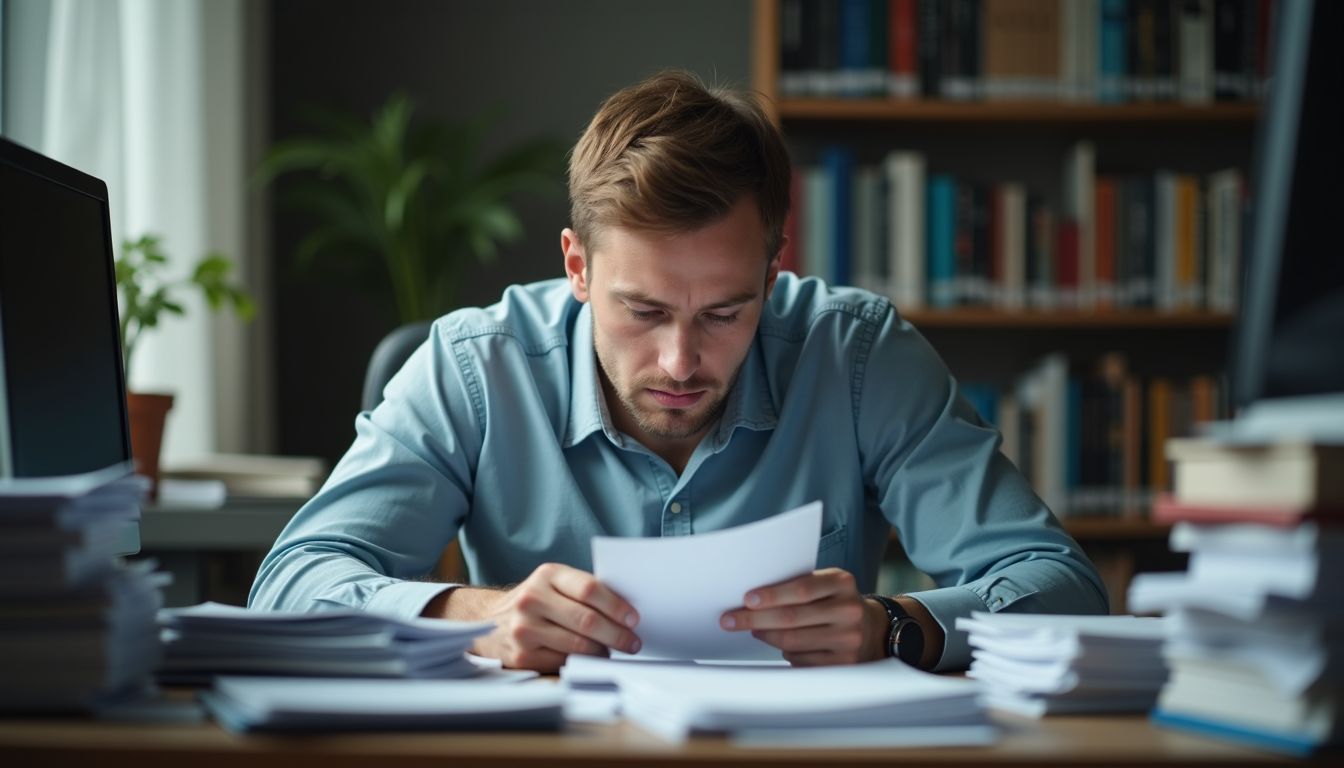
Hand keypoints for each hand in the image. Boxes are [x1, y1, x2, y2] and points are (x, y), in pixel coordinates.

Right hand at [424, 563, 640, 672]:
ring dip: (603, 651)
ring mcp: (525, 629)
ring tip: (615, 651)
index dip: (616, 605)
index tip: (634, 618)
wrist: (488, 621)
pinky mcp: (521, 656)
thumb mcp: (552, 583)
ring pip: (578, 645)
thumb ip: (582, 590)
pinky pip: (563, 662)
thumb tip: (625, 610)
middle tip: (634, 642)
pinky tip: (591, 659)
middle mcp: (532, 599)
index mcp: (546, 575)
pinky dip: (583, 662)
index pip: (589, 589)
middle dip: (617, 634)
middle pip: (587, 620)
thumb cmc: (535, 601)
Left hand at [719, 568, 886, 665]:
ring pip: (792, 641)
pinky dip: (785, 651)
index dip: (772, 594)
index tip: (747, 599)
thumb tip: (752, 598)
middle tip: (731, 620)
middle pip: (792, 618)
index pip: (802, 589)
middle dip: (755, 619)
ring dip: (765, 635)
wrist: (873, 629)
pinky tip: (781, 643)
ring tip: (754, 629)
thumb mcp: (826, 584)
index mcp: (842, 583)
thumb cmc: (836, 602)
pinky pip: (801, 659)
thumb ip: (798, 585)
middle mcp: (848, 610)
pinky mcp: (844, 664)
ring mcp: (848, 640)